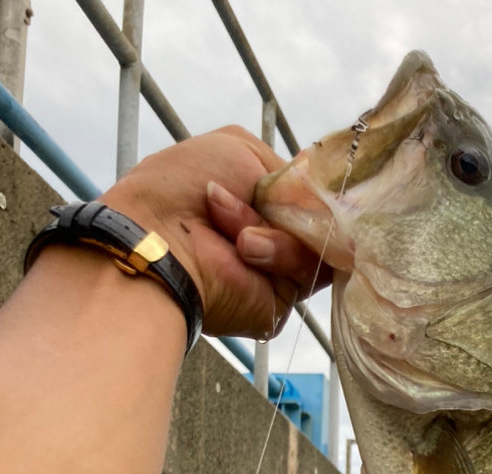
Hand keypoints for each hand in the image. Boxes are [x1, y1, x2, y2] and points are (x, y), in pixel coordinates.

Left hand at [100, 126, 331, 339]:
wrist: (161, 239)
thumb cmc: (186, 187)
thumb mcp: (243, 151)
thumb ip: (293, 173)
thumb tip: (330, 196)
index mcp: (264, 204)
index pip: (315, 199)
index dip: (321, 192)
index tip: (323, 182)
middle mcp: (275, 240)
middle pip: (325, 224)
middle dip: (298, 209)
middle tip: (265, 202)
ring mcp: (278, 274)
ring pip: (318, 248)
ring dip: (278, 231)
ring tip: (238, 232)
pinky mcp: (279, 304)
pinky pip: (306, 274)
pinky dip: (277, 255)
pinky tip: (244, 250)